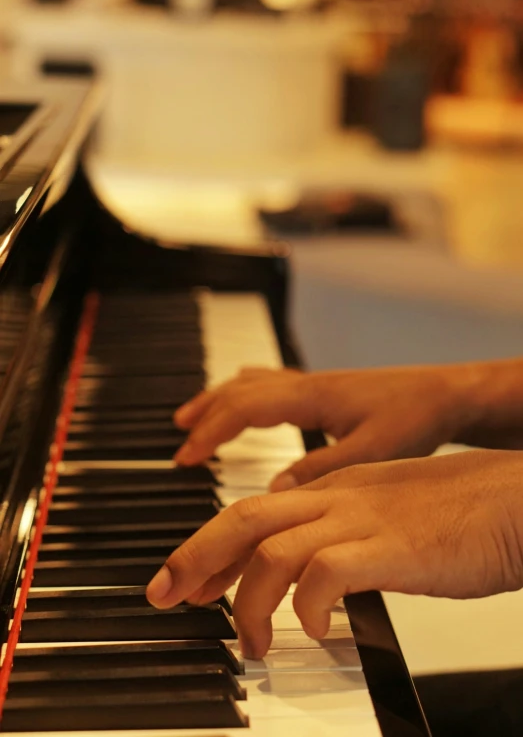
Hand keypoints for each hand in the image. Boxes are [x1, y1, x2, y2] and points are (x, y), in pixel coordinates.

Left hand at [147, 449, 522, 658]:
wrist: (512, 498)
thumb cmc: (460, 513)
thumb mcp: (387, 517)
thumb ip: (346, 534)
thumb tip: (313, 570)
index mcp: (335, 488)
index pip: (253, 510)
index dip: (212, 546)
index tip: (190, 579)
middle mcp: (337, 497)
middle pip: (242, 518)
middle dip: (195, 558)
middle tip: (166, 596)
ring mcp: (360, 519)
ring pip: (270, 548)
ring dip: (247, 600)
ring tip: (250, 640)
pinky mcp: (388, 548)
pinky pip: (323, 574)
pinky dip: (306, 607)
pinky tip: (316, 630)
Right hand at [174, 364, 482, 489]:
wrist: (446, 393)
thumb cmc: (415, 417)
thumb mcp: (370, 450)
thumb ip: (321, 468)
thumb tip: (275, 490)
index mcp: (311, 396)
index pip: (244, 408)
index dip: (210, 431)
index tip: (186, 457)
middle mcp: (306, 384)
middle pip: (239, 390)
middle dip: (204, 415)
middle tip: (179, 442)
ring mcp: (313, 383)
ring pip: (251, 383)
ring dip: (218, 399)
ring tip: (191, 417)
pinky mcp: (323, 389)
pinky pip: (268, 383)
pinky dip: (243, 393)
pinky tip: (241, 399)